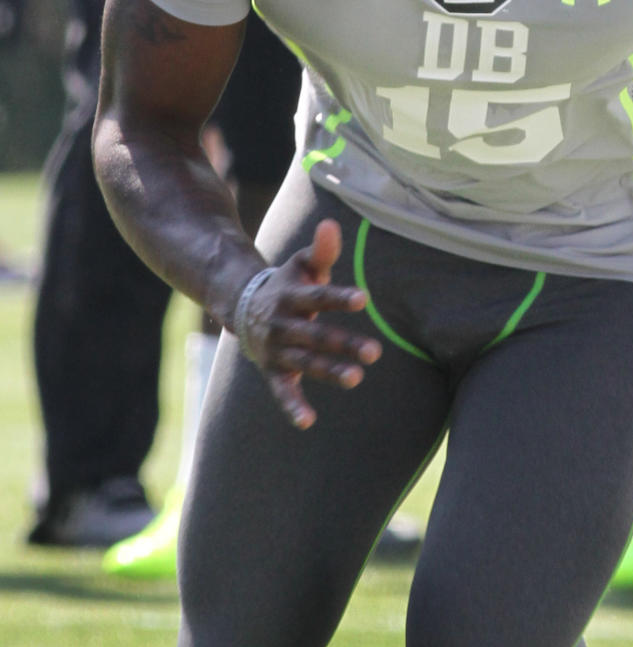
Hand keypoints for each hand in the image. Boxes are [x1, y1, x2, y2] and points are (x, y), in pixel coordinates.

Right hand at [232, 219, 381, 428]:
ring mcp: (277, 350)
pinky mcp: (273, 370)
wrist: (241, 306)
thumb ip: (319, 251)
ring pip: (306, 363)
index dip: (339, 298)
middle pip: (316, 335)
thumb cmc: (285, 285)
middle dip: (344, 344)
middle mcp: (282, 325)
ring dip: (330, 372)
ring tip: (357, 378)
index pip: (318, 297)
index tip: (364, 300)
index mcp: (290, 297)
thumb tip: (331, 225)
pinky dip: (292, 406)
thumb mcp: (301, 266)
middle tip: (376, 352)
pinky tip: (307, 421)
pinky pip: (282, 391)